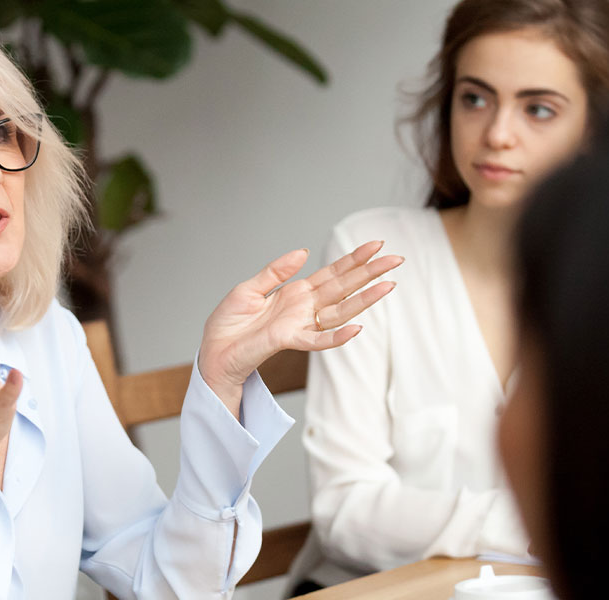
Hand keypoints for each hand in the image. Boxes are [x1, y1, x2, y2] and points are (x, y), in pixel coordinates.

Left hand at [198, 241, 402, 411]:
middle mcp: (303, 309)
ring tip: (389, 286)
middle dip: (369, 273)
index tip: (376, 245)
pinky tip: (357, 328)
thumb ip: (275, 271)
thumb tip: (303, 251)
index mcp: (295, 293)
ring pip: (339, 312)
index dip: (353, 260)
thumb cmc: (228, 325)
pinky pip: (318, 341)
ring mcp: (299, 325)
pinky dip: (337, 336)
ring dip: (364, 300)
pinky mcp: (288, 341)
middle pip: (343, 288)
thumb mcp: (249, 289)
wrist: (213, 352)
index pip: (331, 274)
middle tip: (396, 259)